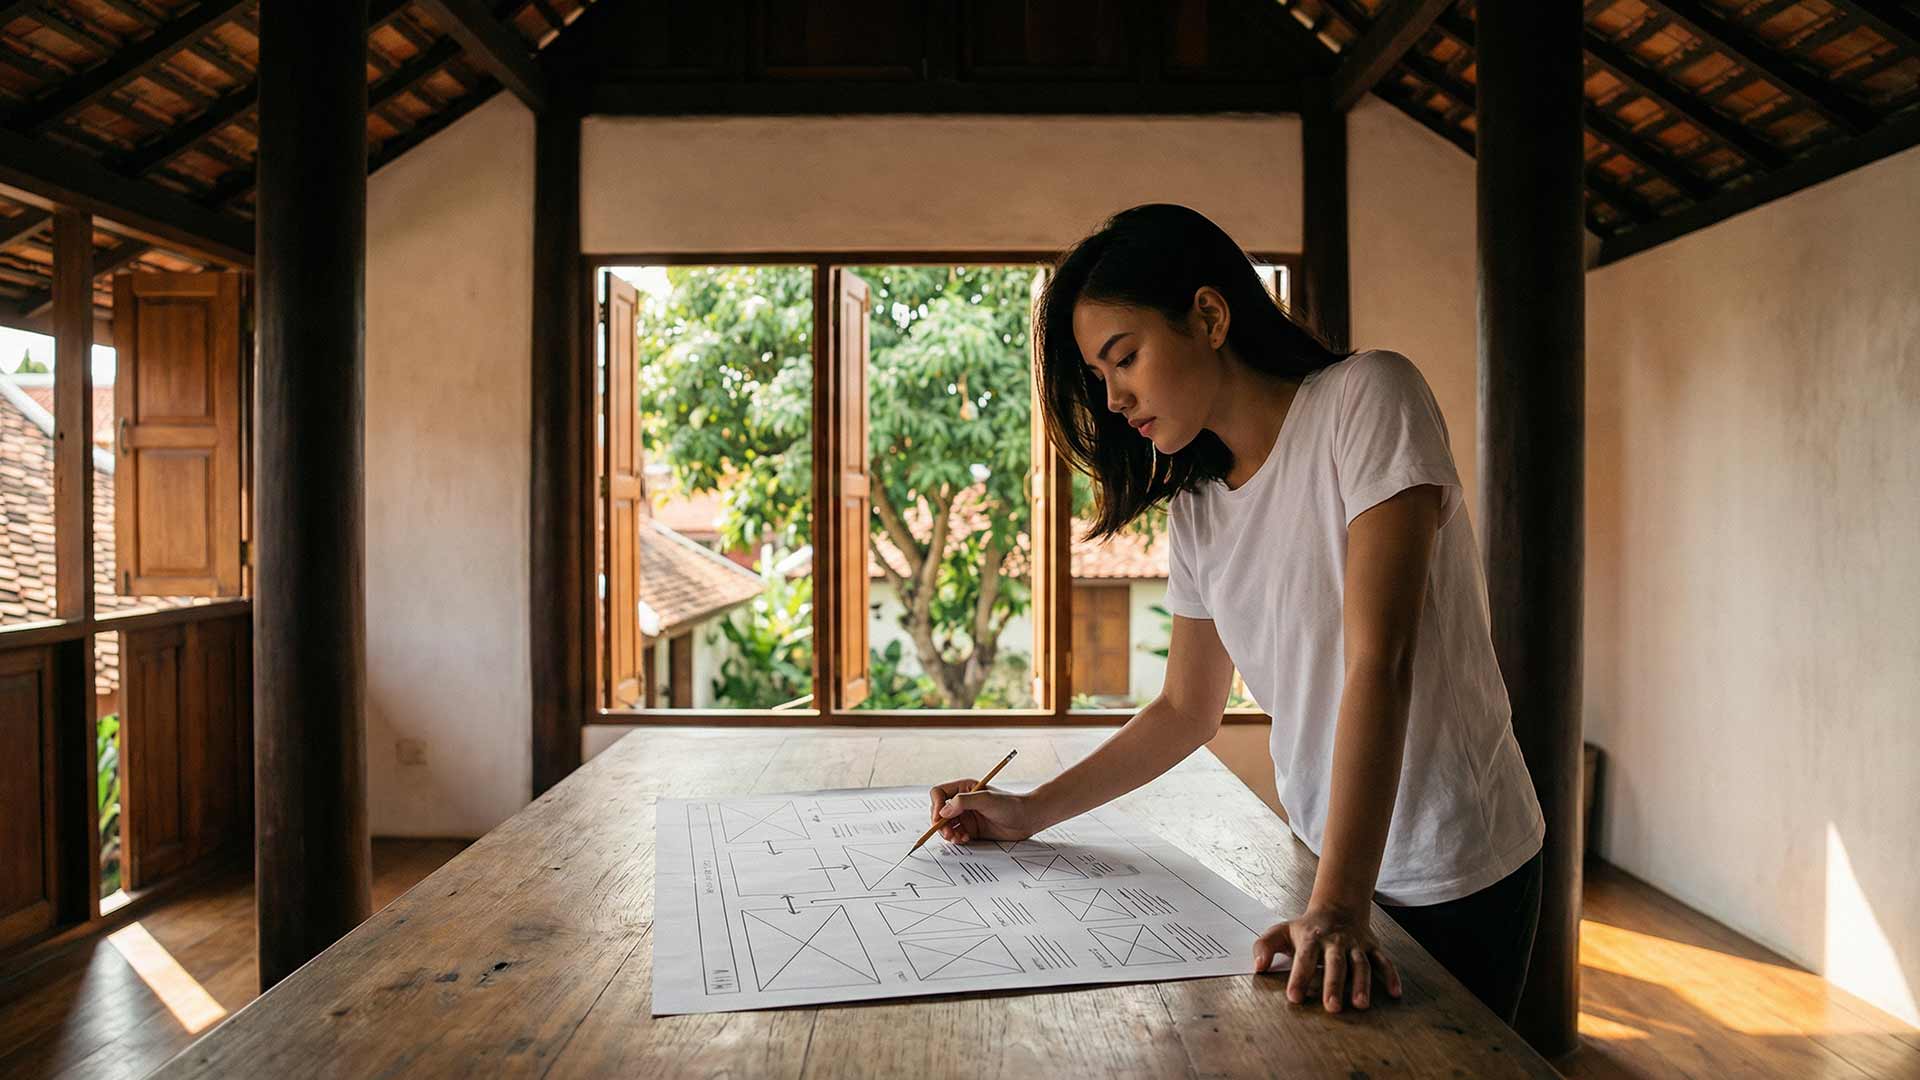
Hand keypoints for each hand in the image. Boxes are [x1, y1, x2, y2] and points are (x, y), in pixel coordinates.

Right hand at [927, 779, 1039, 843]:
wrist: (1027, 819)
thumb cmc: (1011, 804)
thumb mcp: (986, 799)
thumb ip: (963, 802)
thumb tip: (943, 811)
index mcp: (964, 788)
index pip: (939, 794)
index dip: (936, 805)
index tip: (939, 818)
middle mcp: (963, 802)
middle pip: (939, 812)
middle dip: (940, 824)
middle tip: (948, 834)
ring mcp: (967, 816)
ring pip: (946, 826)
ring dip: (947, 833)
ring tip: (957, 838)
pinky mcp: (971, 830)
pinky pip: (956, 835)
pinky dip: (956, 839)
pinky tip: (965, 840)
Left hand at [1253, 905, 1402, 1012]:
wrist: (1338, 906)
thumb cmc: (1306, 927)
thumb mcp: (1281, 931)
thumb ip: (1265, 946)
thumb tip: (1258, 966)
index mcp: (1311, 938)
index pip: (1304, 958)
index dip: (1299, 977)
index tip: (1294, 997)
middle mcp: (1335, 942)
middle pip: (1335, 964)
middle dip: (1334, 985)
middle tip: (1332, 1007)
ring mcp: (1356, 945)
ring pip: (1361, 964)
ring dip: (1362, 984)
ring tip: (1360, 1005)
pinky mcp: (1372, 948)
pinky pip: (1384, 961)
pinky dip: (1391, 976)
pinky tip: (1395, 993)